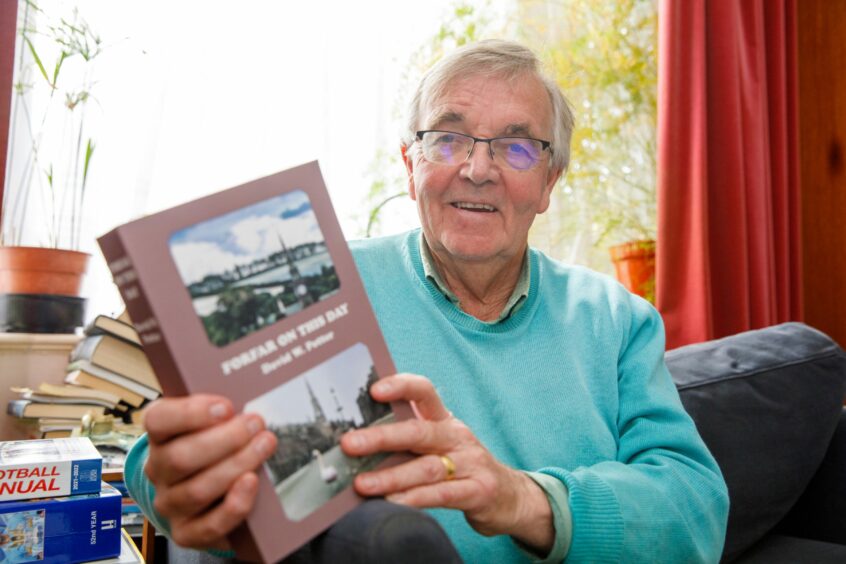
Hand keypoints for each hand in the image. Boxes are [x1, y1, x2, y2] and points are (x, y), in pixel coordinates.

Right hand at [143, 394, 277, 549]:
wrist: (215, 492)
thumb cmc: (219, 445)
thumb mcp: (217, 423)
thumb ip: (227, 411)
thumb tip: (255, 394)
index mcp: (161, 435)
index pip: (158, 420)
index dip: (190, 413)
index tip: (225, 406)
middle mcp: (159, 469)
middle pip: (180, 457)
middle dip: (225, 440)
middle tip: (256, 424)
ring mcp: (171, 502)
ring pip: (197, 490)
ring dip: (236, 466)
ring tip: (263, 446)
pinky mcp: (187, 531)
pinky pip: (208, 525)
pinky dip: (234, 505)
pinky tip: (251, 483)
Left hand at [340, 374, 553, 551]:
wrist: (510, 497)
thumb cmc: (461, 468)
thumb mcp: (439, 445)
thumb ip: (408, 439)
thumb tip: (357, 436)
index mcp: (445, 420)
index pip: (425, 392)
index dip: (401, 386)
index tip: (373, 390)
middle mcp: (458, 437)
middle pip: (419, 431)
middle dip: (382, 437)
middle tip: (350, 443)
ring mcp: (471, 464)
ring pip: (427, 467)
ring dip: (391, 476)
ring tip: (362, 484)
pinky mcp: (478, 492)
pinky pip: (443, 495)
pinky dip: (416, 499)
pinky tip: (393, 503)